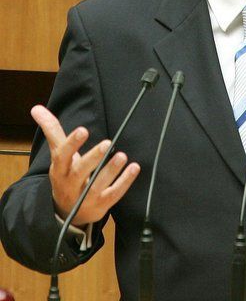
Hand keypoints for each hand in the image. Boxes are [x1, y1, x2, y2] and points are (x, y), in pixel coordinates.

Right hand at [31, 105, 139, 226]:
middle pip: (80, 172)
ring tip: (122, 156)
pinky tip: (135, 167)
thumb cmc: (66, 174)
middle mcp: (71, 184)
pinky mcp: (100, 205)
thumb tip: (36, 108)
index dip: (72, 144)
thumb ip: (52, 130)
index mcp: (60, 169)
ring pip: (97, 185)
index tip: (83, 130)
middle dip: (93, 158)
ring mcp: (85, 197)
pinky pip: (113, 195)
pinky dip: (125, 182)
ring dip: (111, 170)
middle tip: (107, 143)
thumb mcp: (58, 154)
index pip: (63, 156)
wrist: (68, 212)